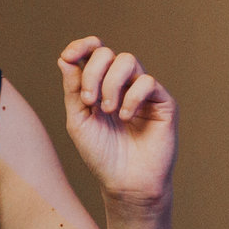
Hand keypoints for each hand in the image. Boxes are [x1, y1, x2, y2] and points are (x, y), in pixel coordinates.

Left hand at [57, 37, 175, 209]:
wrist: (126, 182)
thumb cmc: (101, 155)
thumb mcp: (79, 121)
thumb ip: (73, 90)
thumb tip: (65, 59)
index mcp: (100, 86)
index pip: (93, 53)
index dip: (81, 46)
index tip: (69, 56)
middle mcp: (122, 85)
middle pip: (108, 54)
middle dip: (94, 72)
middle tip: (90, 101)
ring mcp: (143, 92)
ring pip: (128, 61)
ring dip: (111, 83)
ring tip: (108, 110)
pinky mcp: (163, 102)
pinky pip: (147, 82)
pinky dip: (132, 97)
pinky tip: (127, 117)